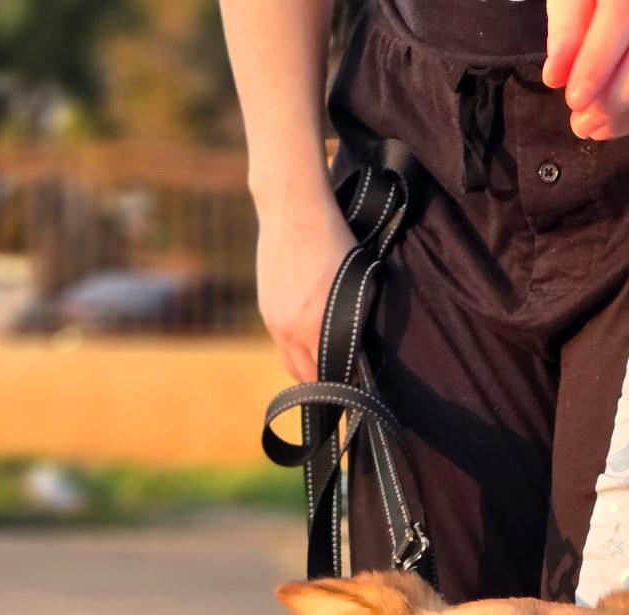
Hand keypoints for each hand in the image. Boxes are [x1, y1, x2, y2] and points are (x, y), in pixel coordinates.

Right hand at [256, 188, 361, 381]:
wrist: (293, 210)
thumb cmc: (334, 240)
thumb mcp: (357, 283)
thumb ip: (357, 322)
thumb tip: (362, 353)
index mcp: (315, 327)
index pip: (330, 379)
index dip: (345, 388)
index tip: (357, 390)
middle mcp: (290, 330)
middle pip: (308, 379)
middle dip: (326, 386)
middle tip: (344, 385)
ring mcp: (274, 322)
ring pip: (292, 365)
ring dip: (309, 371)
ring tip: (327, 369)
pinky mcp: (266, 310)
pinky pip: (282, 344)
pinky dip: (296, 350)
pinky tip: (310, 341)